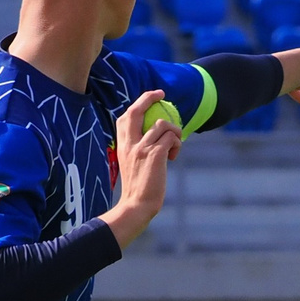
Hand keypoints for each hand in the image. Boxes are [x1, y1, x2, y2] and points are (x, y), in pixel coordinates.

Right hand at [101, 90, 180, 249]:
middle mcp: (130, 143)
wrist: (136, 205)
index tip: (149, 99)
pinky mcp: (155, 154)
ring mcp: (142, 148)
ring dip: (174, 131)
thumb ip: (138, 150)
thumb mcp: (131, 165)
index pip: (125, 117)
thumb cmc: (137, 189)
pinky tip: (174, 156)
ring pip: (162, 124)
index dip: (137, 104)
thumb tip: (155, 140)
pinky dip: (177, 143)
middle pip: (137, 111)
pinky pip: (171, 137)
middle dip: (149, 98)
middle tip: (163, 95)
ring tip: (174, 147)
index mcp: (122, 146)